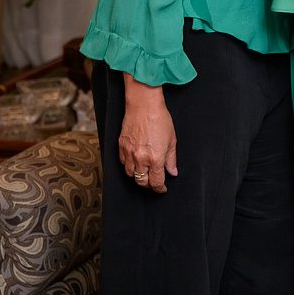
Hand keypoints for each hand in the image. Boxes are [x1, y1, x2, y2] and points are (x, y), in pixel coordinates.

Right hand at [119, 74, 178, 193]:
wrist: (143, 106)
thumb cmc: (160, 119)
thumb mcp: (172, 140)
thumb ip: (171, 159)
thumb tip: (172, 172)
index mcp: (155, 158)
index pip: (156, 181)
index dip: (160, 188)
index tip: (162, 189)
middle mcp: (140, 159)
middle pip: (142, 181)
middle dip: (149, 185)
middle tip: (154, 182)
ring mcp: (129, 153)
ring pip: (130, 174)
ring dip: (138, 176)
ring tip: (145, 173)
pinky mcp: (121, 147)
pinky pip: (123, 163)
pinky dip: (129, 166)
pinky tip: (135, 162)